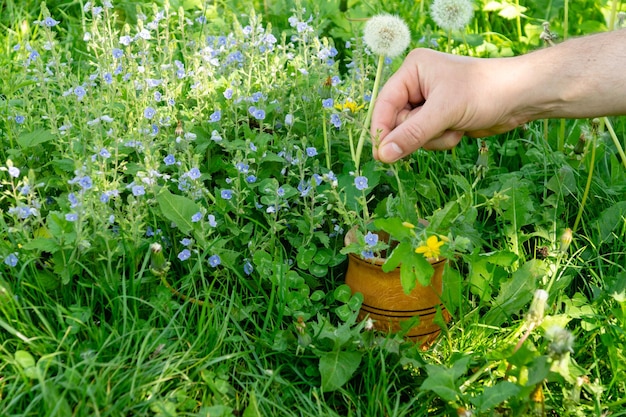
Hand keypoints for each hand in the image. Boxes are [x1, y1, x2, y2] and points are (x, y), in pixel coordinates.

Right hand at [371, 48, 527, 161]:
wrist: (521, 97)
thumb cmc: (484, 92)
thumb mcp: (444, 112)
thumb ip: (411, 134)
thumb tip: (383, 155)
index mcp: (413, 70)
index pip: (385, 104)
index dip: (382, 129)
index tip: (381, 155)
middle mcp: (417, 85)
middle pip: (398, 122)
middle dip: (419, 132)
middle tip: (440, 128)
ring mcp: (428, 103)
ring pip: (413, 134)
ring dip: (434, 138)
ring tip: (455, 126)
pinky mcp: (440, 118)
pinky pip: (427, 138)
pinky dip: (443, 140)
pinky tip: (460, 130)